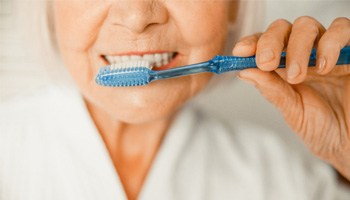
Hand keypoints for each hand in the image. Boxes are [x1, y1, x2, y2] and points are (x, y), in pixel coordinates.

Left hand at [232, 16, 349, 178]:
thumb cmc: (323, 129)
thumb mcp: (293, 111)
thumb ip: (272, 90)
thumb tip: (244, 71)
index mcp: (284, 68)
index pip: (264, 44)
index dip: (252, 43)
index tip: (240, 52)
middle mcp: (304, 55)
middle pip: (283, 29)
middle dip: (270, 42)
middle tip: (266, 63)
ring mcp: (327, 51)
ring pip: (307, 26)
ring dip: (297, 46)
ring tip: (297, 75)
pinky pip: (342, 29)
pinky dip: (330, 43)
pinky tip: (325, 67)